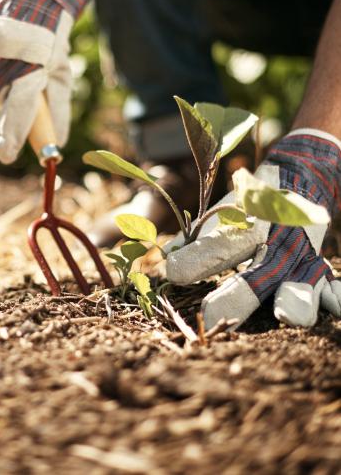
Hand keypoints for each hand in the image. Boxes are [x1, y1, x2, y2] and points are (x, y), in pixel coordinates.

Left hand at [166, 130, 340, 328]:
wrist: (301, 175)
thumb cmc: (251, 202)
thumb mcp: (224, 210)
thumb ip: (197, 236)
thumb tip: (166, 257)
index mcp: (249, 221)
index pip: (222, 242)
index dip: (199, 257)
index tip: (173, 272)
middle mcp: (277, 239)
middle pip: (259, 270)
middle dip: (237, 295)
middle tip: (211, 315)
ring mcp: (304, 256)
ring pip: (302, 281)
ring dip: (296, 299)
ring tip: (286, 314)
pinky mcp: (322, 268)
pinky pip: (334, 285)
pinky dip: (335, 298)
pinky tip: (336, 310)